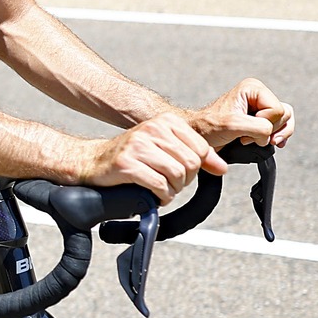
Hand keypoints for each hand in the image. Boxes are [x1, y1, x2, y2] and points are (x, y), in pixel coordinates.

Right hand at [76, 111, 214, 201]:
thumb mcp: (166, 148)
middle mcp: (152, 129)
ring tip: (162, 190)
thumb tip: (222, 167)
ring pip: (176, 175)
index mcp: (166, 121)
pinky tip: (154, 195)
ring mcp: (138, 145)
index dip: (196, 168)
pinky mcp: (126, 164)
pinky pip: (158, 185)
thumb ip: (196, 155)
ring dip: (173, 190)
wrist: (95, 161)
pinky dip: (161, 196)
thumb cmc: (133, 156)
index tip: (181, 174)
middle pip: (190, 164)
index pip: (201, 149)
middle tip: (170, 184)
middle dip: (184, 181)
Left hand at [189, 78, 293, 149]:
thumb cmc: (209, 127)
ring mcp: (262, 107)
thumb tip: (271, 136)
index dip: (264, 124)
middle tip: (246, 135)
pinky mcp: (262, 119)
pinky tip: (271, 143)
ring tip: (253, 140)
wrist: (200, 135)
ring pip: (286, 121)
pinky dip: (277, 137)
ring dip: (272, 135)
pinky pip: (282, 127)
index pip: (277, 110)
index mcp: (253, 88)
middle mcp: (259, 95)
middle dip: (269, 130)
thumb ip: (258, 127)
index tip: (243, 129)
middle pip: (284, 115)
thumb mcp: (232, 125)